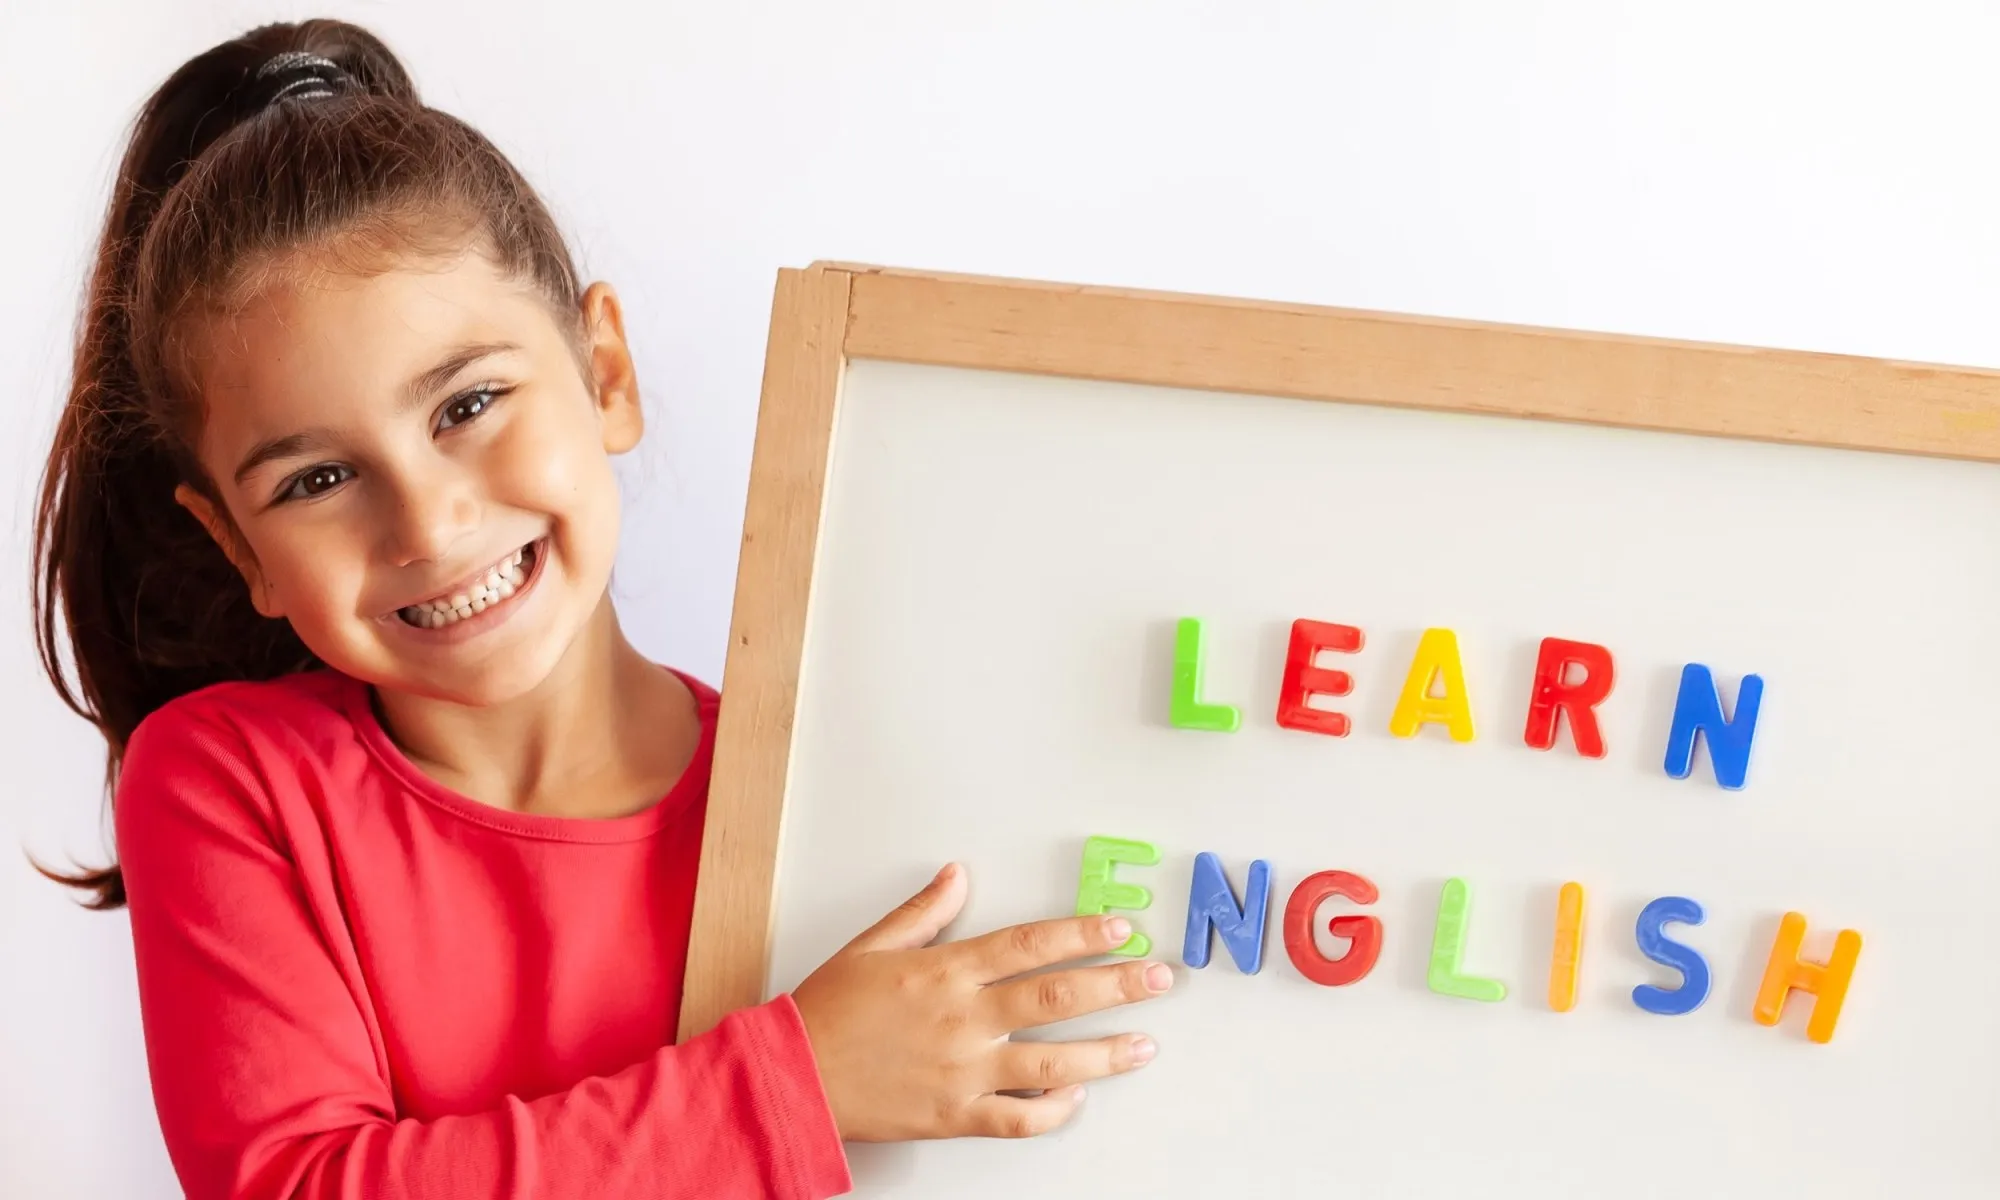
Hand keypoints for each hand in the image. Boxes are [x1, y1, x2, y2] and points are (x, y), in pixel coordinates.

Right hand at [790, 862, 1171, 1142]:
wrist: (793, 1074)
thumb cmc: (828, 1010)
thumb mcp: (871, 946)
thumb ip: (923, 912)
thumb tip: (957, 875)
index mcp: (946, 970)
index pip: (1029, 944)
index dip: (1081, 935)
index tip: (1120, 930)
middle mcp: (963, 1019)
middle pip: (1057, 997)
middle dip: (1117, 987)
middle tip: (1161, 979)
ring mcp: (963, 1071)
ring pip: (1052, 1063)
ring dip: (1106, 1054)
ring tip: (1145, 1044)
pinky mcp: (955, 1115)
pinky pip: (1018, 1118)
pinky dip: (1053, 1112)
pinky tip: (1077, 1100)